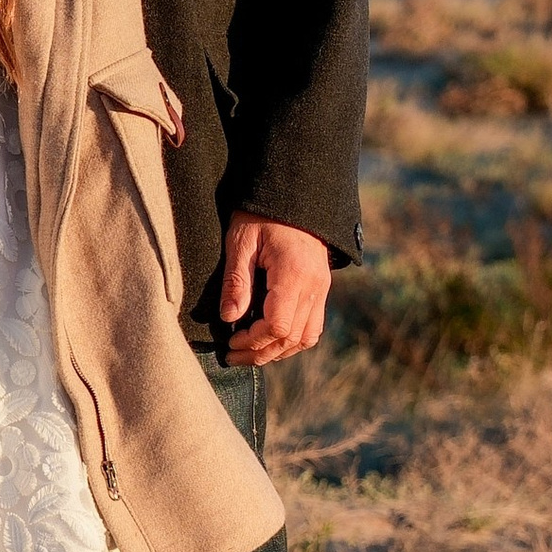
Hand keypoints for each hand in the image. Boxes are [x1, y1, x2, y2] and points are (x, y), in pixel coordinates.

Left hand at [218, 213, 331, 366]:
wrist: (295, 195)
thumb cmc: (262, 214)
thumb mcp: (241, 241)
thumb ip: (236, 281)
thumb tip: (230, 319)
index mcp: (294, 274)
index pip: (277, 326)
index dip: (253, 341)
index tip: (230, 342)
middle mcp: (314, 286)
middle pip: (291, 338)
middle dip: (260, 352)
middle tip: (232, 356)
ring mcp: (321, 288)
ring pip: (306, 338)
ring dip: (278, 351)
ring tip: (250, 353)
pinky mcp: (321, 288)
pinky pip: (312, 327)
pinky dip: (293, 340)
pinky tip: (270, 340)